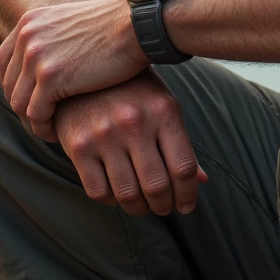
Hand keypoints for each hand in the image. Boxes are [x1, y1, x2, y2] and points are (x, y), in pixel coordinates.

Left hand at [0, 0, 147, 138]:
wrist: (137, 24)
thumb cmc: (117, 28)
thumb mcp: (73, 24)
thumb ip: (52, 39)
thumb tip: (46, 63)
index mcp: (30, 22)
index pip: (3, 63)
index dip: (15, 87)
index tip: (32, 103)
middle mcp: (27, 36)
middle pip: (9, 84)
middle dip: (24, 108)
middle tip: (43, 121)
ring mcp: (36, 56)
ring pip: (19, 103)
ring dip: (33, 122)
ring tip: (50, 130)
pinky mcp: (51, 76)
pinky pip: (35, 113)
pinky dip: (43, 128)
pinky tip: (58, 133)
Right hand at [54, 73, 208, 216]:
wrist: (82, 70)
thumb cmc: (131, 92)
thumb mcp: (162, 106)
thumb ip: (179, 143)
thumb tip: (201, 181)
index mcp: (163, 111)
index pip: (183, 168)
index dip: (188, 195)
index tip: (186, 206)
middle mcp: (134, 122)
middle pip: (157, 186)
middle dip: (164, 206)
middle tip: (163, 208)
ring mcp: (104, 135)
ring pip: (128, 194)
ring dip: (139, 209)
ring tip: (142, 206)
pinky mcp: (78, 146)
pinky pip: (98, 192)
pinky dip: (111, 202)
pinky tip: (116, 194)